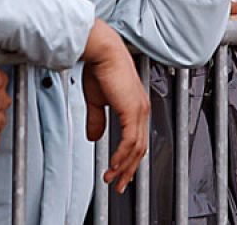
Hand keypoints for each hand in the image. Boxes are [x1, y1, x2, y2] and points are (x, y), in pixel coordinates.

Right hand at [82, 21, 149, 192]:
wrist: (102, 52)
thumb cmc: (100, 69)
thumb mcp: (97, 100)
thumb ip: (97, 120)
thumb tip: (94, 137)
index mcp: (136, 107)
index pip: (137, 140)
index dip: (128, 159)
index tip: (119, 173)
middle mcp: (141, 110)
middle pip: (140, 148)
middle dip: (129, 170)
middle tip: (119, 185)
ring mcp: (139, 111)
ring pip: (136, 149)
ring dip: (123, 167)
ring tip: (112, 179)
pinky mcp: (132, 111)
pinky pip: (129, 141)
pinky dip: (122, 156)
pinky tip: (114, 166)